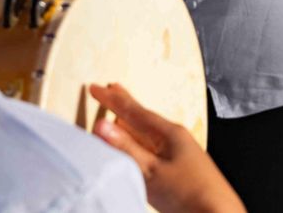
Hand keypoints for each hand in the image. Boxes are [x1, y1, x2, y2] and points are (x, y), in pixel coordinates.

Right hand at [90, 84, 243, 212]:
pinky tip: (139, 146)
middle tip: (111, 89)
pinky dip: (140, 141)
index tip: (95, 88)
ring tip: (121, 114)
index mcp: (170, 134)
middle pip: (144, 117)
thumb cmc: (187, 194)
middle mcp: (176, 139)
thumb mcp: (151, 171)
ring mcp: (180, 153)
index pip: (135, 112)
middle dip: (125, 105)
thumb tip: (100, 125)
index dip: (113, 100)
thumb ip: (126, 148)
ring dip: (132, 123)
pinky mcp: (180, 168)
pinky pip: (154, 147)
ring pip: (149, 132)